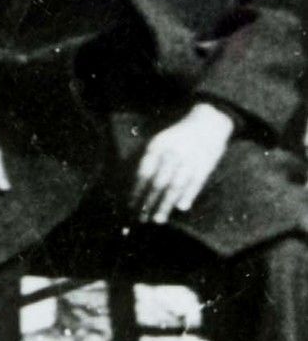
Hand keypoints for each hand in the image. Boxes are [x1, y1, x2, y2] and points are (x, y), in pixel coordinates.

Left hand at [130, 103, 233, 224]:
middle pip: (158, 182)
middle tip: (141, 218)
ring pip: (176, 186)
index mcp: (158, 145)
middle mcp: (173, 152)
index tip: (131, 205)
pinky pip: (195, 184)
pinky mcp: (205, 165)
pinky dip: (188, 196)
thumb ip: (150, 161)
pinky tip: (181, 208)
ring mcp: (190, 159)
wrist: (208, 121)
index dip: (137, 190)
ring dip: (165, 204)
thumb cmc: (179, 136)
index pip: (144, 172)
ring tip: (158, 219)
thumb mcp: (160, 141)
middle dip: (148, 202)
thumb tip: (137, 186)